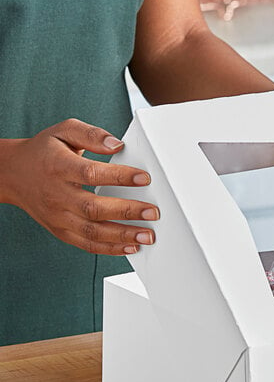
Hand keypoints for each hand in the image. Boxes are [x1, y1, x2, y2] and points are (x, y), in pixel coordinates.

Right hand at [1, 118, 159, 254]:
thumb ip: (92, 134)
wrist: (13, 174)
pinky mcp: (61, 231)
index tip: (144, 178)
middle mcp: (57, 195)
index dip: (119, 176)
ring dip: (123, 236)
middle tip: (152, 212)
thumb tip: (117, 144)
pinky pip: (87, 245)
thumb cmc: (44, 152)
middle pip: (93, 208)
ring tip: (147, 235)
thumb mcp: (64, 131)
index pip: (91, 174)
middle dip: (127, 212)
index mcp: (58, 167)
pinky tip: (130, 247)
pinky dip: (110, 249)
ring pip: (92, 232)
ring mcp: (58, 216)